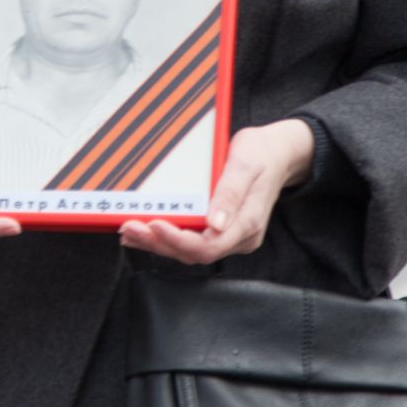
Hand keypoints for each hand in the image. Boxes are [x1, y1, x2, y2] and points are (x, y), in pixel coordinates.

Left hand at [119, 118, 314, 264]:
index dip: (177, 240)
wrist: (279, 153)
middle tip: (128, 228)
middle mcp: (238, 237)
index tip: (153, 224)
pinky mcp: (220, 230)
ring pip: (189, 250)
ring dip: (157, 243)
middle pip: (193, 253)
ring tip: (128, 231)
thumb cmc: (261, 154)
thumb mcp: (245, 164)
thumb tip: (215, 223)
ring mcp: (229, 236)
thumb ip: (230, 193)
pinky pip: (191, 241)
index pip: (208, 247)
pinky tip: (145, 232)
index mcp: (246, 224)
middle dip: (158, 243)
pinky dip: (166, 238)